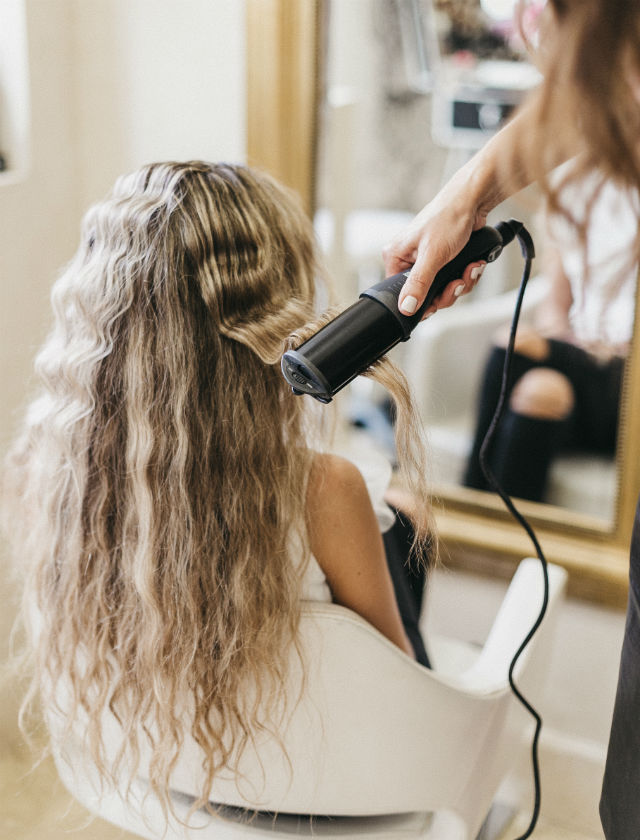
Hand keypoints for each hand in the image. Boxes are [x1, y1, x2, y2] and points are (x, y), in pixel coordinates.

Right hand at [382, 179, 488, 317]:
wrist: (473, 200)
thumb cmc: (448, 217)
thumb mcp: (432, 255)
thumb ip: (419, 284)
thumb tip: (405, 307)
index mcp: (396, 257)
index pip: (401, 294)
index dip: (420, 302)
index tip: (437, 302)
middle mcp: (409, 259)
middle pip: (424, 295)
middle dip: (447, 291)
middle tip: (458, 283)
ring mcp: (427, 260)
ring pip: (442, 289)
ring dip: (461, 282)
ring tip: (470, 268)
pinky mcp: (444, 259)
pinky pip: (453, 279)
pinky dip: (466, 274)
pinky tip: (473, 264)